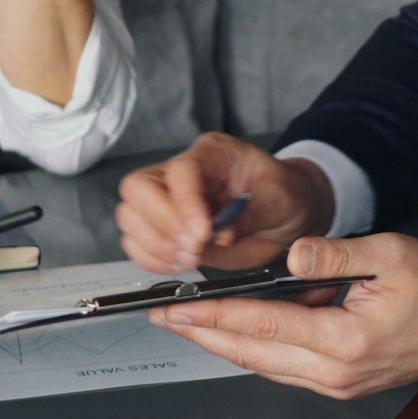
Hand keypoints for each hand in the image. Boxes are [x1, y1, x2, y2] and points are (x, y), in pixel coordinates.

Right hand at [116, 132, 334, 273]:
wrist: (286, 216)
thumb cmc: (286, 196)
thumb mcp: (282, 198)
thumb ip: (250, 213)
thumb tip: (219, 232)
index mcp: (212, 154)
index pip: (179, 171)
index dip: (184, 203)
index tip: (203, 234)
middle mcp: (181, 174)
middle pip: (138, 188)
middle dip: (162, 225)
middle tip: (195, 249)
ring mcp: (169, 201)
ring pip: (130, 216)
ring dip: (155, 246)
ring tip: (191, 258)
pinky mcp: (166, 230)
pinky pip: (136, 243)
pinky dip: (152, 259)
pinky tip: (180, 264)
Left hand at [147, 234, 417, 398]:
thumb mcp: (390, 254)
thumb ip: (335, 254)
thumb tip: (292, 254)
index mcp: (345, 339)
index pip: (262, 325)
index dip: (212, 315)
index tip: (176, 307)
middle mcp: (335, 369)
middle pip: (251, 353)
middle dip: (202, 334)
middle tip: (163, 316)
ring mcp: (336, 381)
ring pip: (262, 365)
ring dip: (222, 344)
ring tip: (188, 323)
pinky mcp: (339, 381)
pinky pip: (283, 367)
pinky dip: (253, 349)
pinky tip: (235, 333)